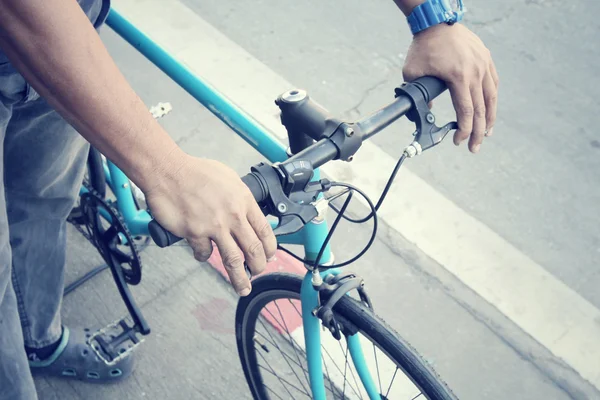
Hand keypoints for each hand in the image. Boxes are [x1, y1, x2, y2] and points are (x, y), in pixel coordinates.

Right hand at [145, 155, 276, 295]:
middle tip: (257, 273)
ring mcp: (215, 226)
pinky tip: (202, 254)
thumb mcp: (228, 179)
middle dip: (258, 266)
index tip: (268, 256)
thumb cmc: (195, 172)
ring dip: (239, 277)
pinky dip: (204, 257)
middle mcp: (233, 215)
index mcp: (243, 200)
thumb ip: (239, 198)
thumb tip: (247, 213)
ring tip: (242, 287)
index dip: (269, 248)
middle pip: (253, 249)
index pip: (265, 230)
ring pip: (234, 260)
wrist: (168, 171)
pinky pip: (205, 253)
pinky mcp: (195, 233)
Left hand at [402, 23, 498, 152]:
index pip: (467, 111)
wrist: (435, 22)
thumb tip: (430, 110)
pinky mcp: (486, 58)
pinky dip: (492, 99)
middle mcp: (475, 72)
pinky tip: (490, 110)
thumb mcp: (412, 74)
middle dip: (478, 132)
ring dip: (490, 118)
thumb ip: (419, 95)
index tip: (459, 141)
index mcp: (458, 77)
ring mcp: (483, 64)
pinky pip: (493, 83)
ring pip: (492, 97)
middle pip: (482, 109)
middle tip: (474, 148)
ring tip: (486, 133)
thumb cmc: (422, 47)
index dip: (464, 130)